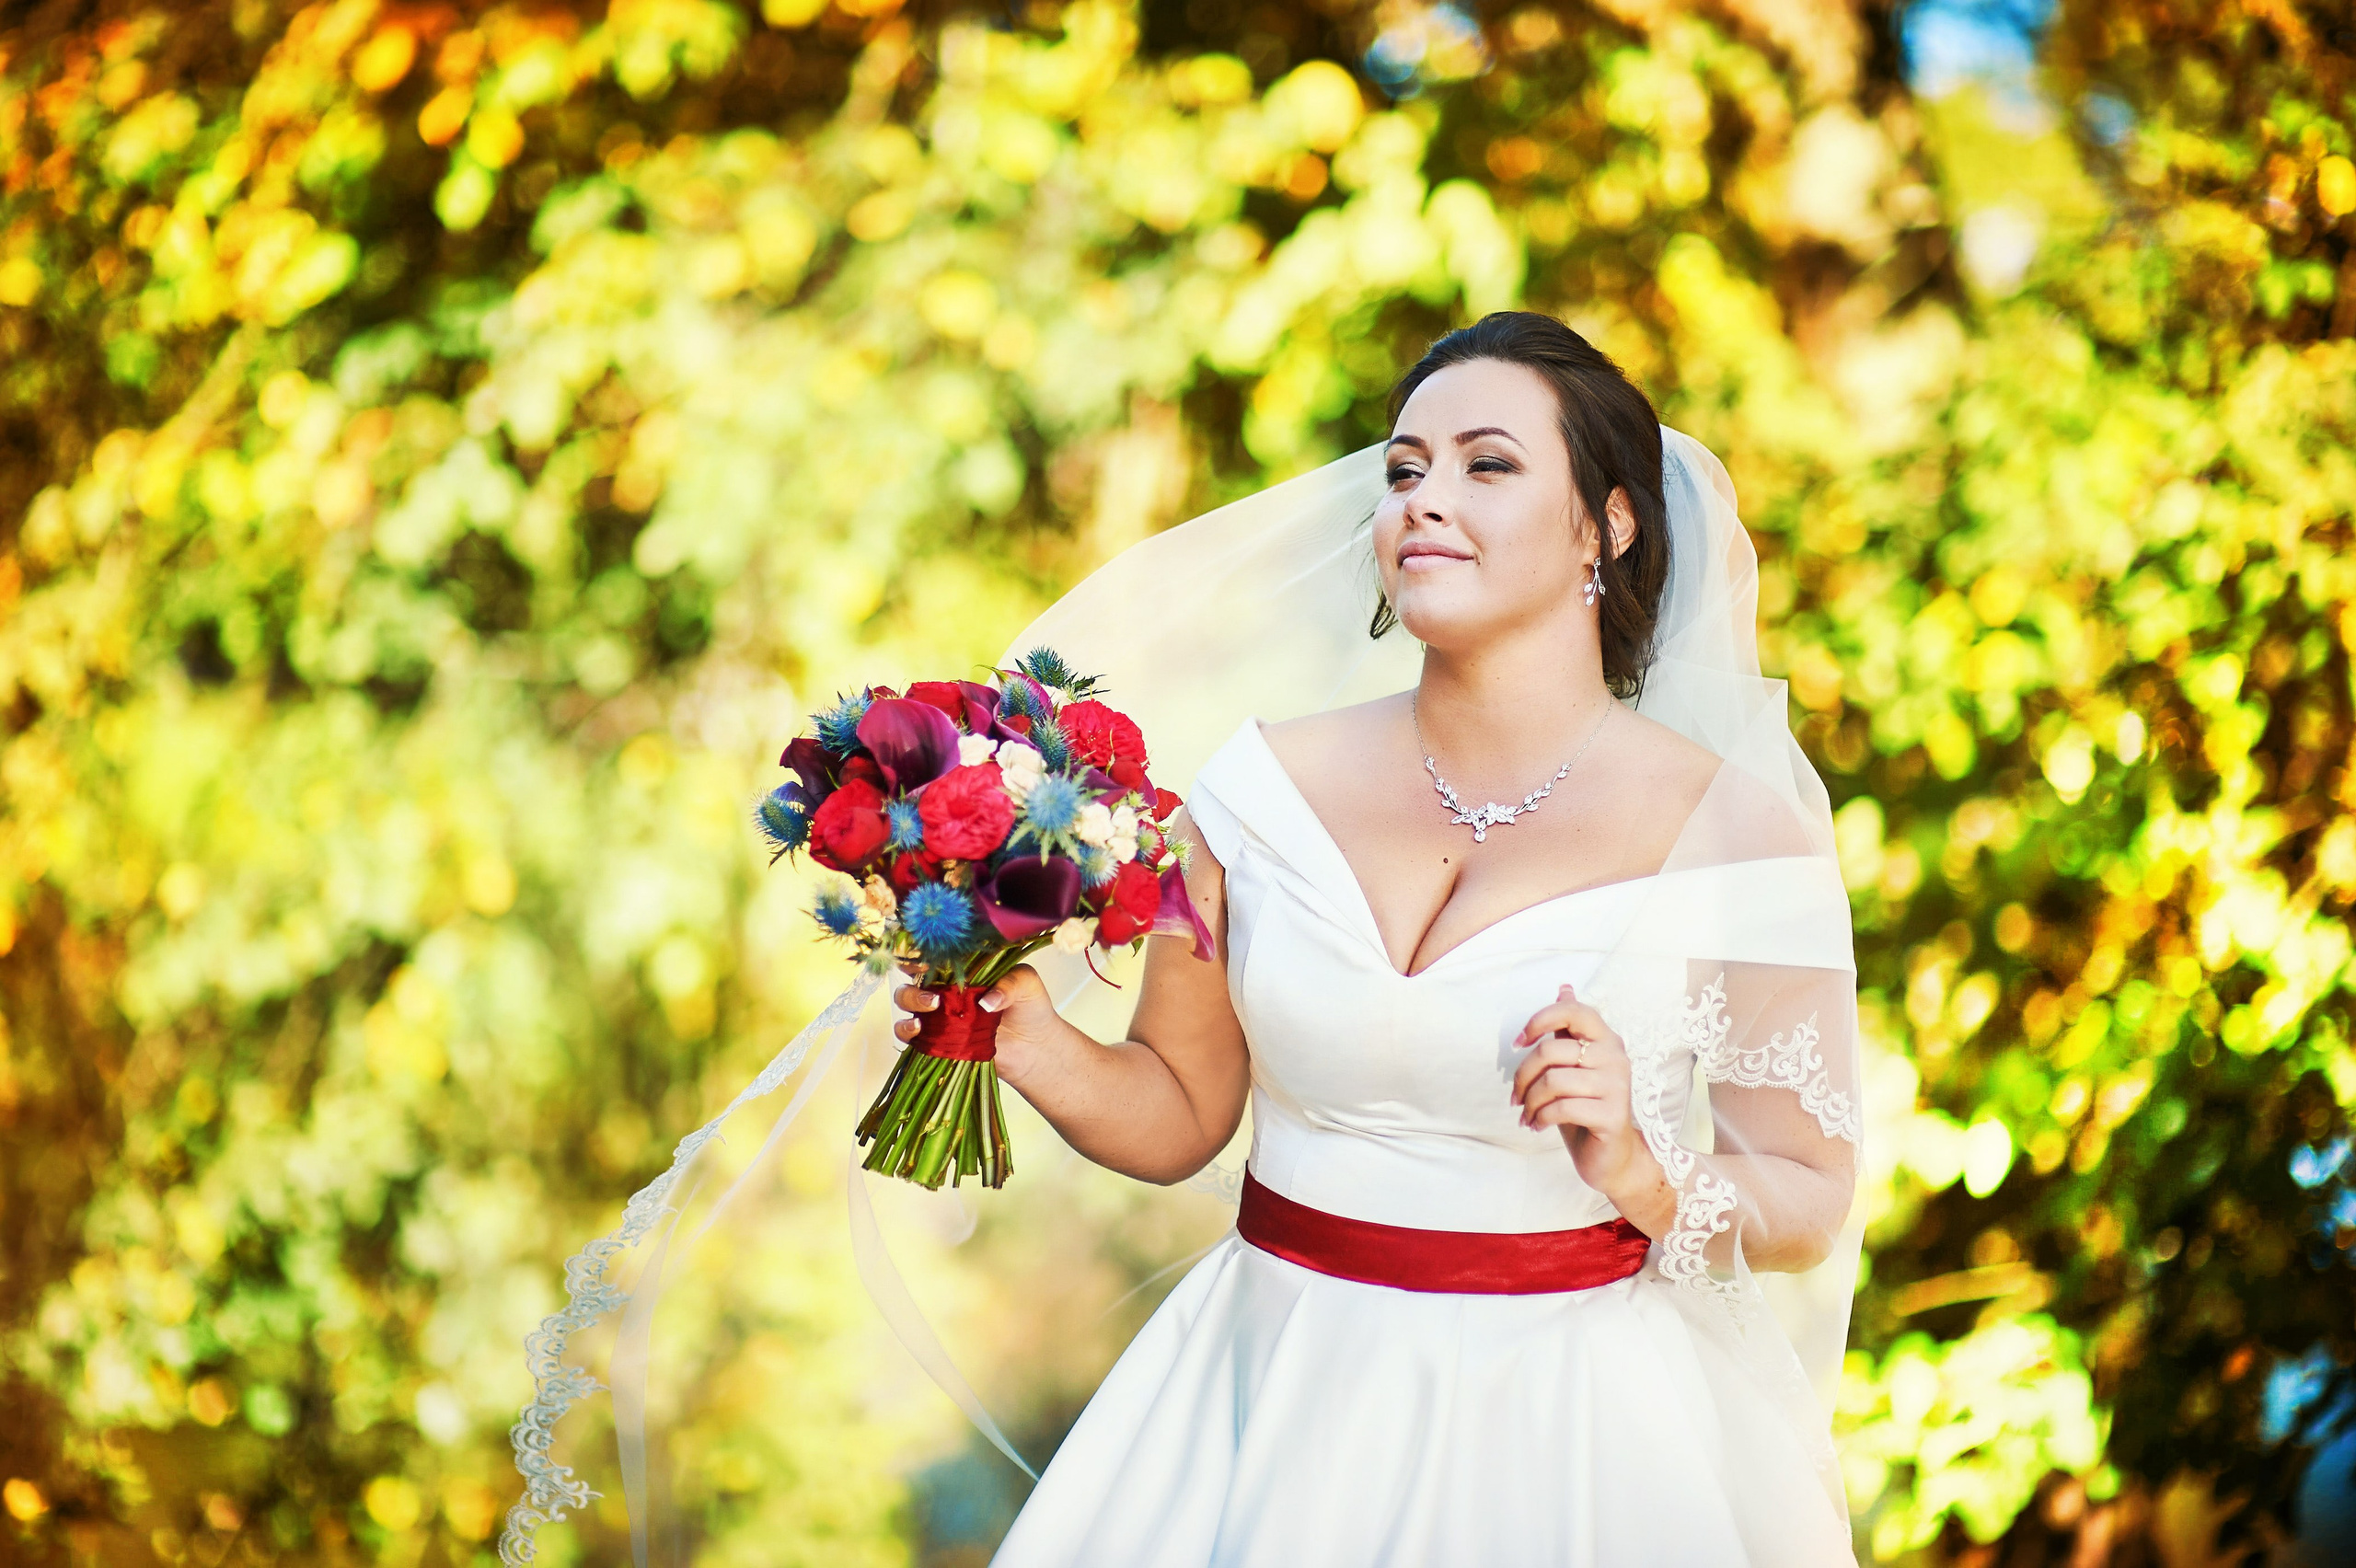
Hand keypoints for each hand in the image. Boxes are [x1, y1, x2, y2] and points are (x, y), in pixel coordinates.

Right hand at [892, 962, 1064, 1086]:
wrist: (1035, 1048)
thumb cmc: (1030, 1008)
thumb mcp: (1027, 984)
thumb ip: (1010, 984)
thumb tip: (987, 1001)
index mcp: (963, 968)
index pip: (934, 953)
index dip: (922, 951)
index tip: (924, 957)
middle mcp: (945, 988)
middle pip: (913, 975)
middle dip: (916, 979)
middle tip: (934, 994)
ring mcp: (938, 1014)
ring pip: (905, 1002)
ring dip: (910, 1002)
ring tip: (931, 1010)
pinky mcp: (936, 1039)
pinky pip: (911, 1034)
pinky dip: (907, 1030)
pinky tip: (919, 1030)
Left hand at [1510, 983, 1662, 1205]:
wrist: (1611, 1156)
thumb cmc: (1586, 1106)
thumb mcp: (1572, 1065)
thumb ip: (1569, 1028)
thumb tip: (1565, 987)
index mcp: (1605, 1039)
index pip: (1573, 1011)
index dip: (1539, 1020)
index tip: (1518, 1042)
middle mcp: (1616, 1057)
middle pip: (1551, 1051)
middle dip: (1522, 1076)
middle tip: (1515, 1096)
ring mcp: (1617, 1086)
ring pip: (1553, 1081)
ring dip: (1530, 1102)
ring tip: (1527, 1114)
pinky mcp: (1612, 1114)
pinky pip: (1562, 1108)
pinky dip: (1540, 1118)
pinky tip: (1537, 1126)